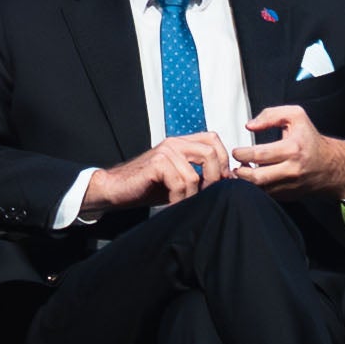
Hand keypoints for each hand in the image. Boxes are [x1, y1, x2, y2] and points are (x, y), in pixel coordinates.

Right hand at [94, 130, 231, 219]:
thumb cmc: (147, 186)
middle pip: (210, 153)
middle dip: (214, 178)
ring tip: (184, 203)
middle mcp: (174, 143)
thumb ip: (201, 176)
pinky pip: (180, 183)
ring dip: (193, 195)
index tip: (221, 181)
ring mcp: (165, 151)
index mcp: (181, 143)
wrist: (115, 189)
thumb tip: (229, 182)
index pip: (213, 139)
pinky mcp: (156, 163)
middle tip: (205, 196)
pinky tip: (173, 204)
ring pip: (195, 174)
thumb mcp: (179, 180)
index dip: (222, 160)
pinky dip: (180, 198)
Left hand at [232, 102, 344, 200]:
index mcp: (293, 149)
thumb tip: (250, 126)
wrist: (329, 165)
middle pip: (256, 177)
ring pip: (259, 188)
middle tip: (236, 163)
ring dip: (245, 181)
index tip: (236, 151)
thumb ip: (271, 115)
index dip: (242, 153)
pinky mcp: (287, 195)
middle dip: (240, 171)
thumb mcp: (296, 116)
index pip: (259, 154)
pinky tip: (252, 177)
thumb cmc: (310, 139)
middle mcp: (292, 170)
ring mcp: (290, 185)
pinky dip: (255, 188)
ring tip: (242, 170)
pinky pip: (265, 194)